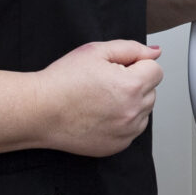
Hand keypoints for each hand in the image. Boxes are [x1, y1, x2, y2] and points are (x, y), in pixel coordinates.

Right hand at [35, 39, 161, 155]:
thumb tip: (154, 53)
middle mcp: (133, 111)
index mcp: (131, 86)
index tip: (117, 68)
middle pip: (151, 91)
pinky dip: (122, 122)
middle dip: (135, 83)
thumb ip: (131, 48)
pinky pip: (132, 130)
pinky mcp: (118, 146)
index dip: (137, 65)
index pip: (156, 70)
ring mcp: (126, 132)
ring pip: (144, 111)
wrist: (39, 111)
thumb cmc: (62, 81)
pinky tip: (100, 114)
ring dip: (131, 103)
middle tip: (105, 83)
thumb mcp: (96, 51)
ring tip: (101, 99)